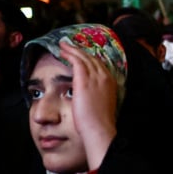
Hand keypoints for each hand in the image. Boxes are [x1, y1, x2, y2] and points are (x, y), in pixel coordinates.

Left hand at [58, 39, 117, 170]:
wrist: (99, 128)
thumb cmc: (98, 123)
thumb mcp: (101, 106)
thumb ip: (96, 97)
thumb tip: (88, 97)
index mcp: (110, 83)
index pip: (99, 65)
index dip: (89, 58)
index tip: (80, 55)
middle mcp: (104, 77)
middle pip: (92, 58)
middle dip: (80, 50)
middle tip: (69, 45)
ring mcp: (95, 77)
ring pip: (83, 57)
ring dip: (72, 49)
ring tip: (63, 45)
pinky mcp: (84, 79)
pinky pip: (76, 61)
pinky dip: (69, 54)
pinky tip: (62, 51)